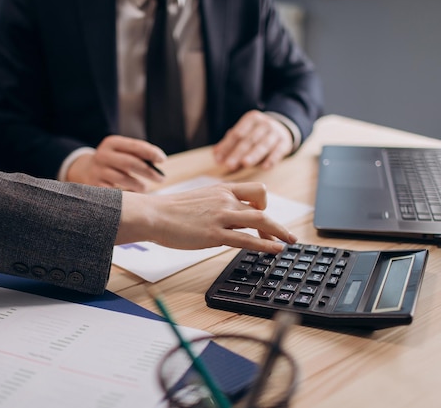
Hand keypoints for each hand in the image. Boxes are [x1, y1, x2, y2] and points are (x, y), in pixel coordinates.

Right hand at [66, 135, 165, 191]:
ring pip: (124, 179)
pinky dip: (127, 194)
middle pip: (130, 163)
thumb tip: (159, 160)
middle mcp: (102, 155)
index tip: (163, 160)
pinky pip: (115, 192)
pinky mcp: (94, 186)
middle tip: (161, 178)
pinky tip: (133, 194)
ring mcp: (97, 171)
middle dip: (149, 171)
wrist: (85, 170)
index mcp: (111, 143)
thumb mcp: (121, 152)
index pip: (135, 146)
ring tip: (145, 187)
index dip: (151, 153)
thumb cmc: (113, 161)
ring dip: (139, 185)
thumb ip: (138, 153)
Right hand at [117, 182, 296, 254]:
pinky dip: (266, 245)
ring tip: (288, 243)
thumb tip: (226, 220)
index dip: (264, 203)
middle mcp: (225, 200)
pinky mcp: (216, 234)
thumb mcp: (198, 201)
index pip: (254, 190)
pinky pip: (248, 239)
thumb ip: (215, 207)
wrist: (153, 214)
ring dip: (279, 232)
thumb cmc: (169, 211)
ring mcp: (221, 216)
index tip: (264, 217)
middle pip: (262, 205)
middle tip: (286, 236)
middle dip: (277, 223)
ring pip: (260, 219)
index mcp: (220, 189)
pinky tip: (275, 250)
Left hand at [213, 110, 293, 171]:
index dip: (227, 146)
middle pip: (249, 140)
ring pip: (263, 145)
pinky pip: (278, 152)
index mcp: (251, 119)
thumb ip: (230, 142)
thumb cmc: (257, 133)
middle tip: (228, 165)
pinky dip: (271, 160)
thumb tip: (215, 153)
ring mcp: (276, 133)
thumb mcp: (245, 132)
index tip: (218, 159)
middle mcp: (264, 124)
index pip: (237, 134)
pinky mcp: (285, 143)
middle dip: (238, 153)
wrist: (283, 128)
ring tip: (245, 164)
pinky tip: (264, 167)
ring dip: (253, 155)